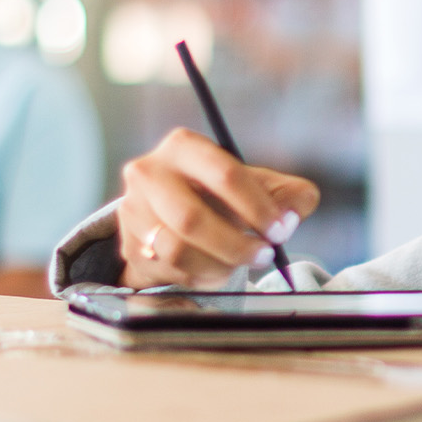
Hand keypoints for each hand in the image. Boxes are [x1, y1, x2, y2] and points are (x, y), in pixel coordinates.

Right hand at [115, 129, 319, 288]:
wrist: (171, 213)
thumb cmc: (221, 194)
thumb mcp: (258, 185)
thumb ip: (289, 194)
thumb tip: (293, 214)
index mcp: (185, 146)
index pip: (226, 175)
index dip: (258, 207)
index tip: (280, 230)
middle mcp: (149, 172)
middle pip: (192, 219)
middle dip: (236, 245)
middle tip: (264, 256)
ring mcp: (133, 209)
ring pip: (178, 250)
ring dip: (219, 264)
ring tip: (240, 262)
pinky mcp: (128, 243)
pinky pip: (168, 270)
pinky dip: (200, 275)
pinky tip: (215, 268)